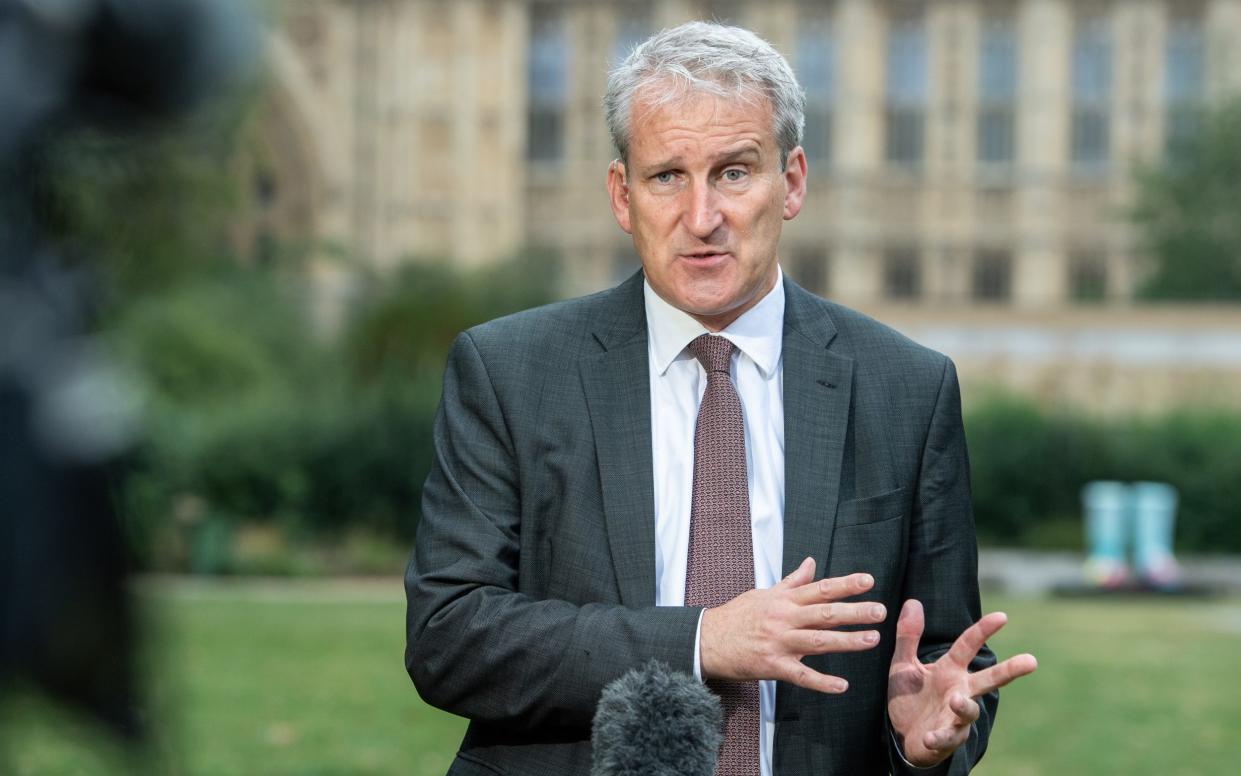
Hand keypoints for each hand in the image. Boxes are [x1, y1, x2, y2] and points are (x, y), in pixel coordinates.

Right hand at [699, 557, 885, 693]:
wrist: (708, 640)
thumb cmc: (738, 615)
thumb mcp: (764, 593)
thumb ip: (792, 581)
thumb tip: (811, 563)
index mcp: (784, 600)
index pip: (820, 588)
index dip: (845, 584)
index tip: (868, 581)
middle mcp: (784, 618)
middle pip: (824, 613)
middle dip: (854, 612)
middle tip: (880, 611)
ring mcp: (779, 643)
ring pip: (818, 641)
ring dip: (846, 641)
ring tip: (872, 640)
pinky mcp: (773, 666)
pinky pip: (801, 676)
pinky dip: (822, 682)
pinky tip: (842, 685)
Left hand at [887, 600, 1037, 766]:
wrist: (902, 734)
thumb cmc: (909, 696)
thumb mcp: (903, 664)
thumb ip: (908, 636)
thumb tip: (913, 602)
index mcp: (949, 670)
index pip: (967, 646)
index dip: (983, 630)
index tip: (1002, 616)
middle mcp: (959, 690)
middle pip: (989, 679)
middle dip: (1010, 670)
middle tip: (1032, 660)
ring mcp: (955, 716)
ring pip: (970, 710)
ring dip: (964, 706)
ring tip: (956, 700)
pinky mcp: (946, 738)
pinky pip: (946, 738)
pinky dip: (939, 738)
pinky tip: (929, 736)